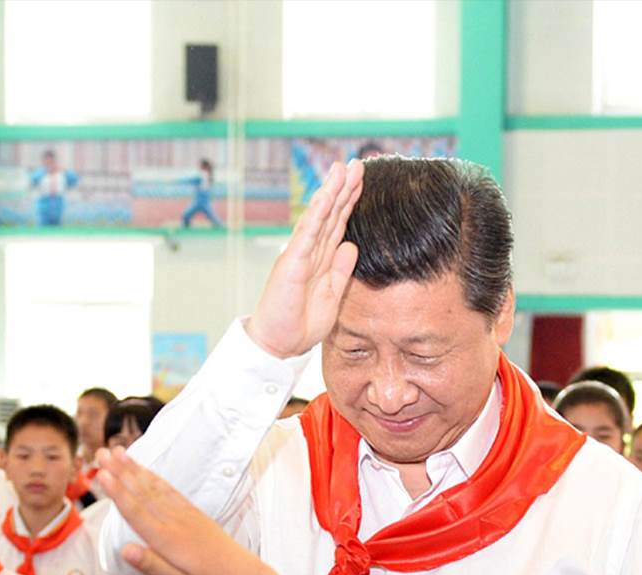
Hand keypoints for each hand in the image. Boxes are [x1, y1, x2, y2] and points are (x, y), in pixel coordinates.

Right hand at [96, 449, 254, 574]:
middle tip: (101, 453)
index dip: (117, 492)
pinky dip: (155, 478)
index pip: (136, 512)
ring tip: (118, 452)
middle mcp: (174, 521)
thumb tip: (124, 550)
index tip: (102, 474)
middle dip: (119, 472)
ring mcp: (185, 514)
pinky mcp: (193, 513)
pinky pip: (170, 490)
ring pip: (154, 487)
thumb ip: (151, 566)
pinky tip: (145, 470)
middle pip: (141, 493)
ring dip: (134, 469)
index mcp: (166, 540)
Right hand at [246, 159, 363, 358]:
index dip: (349, 202)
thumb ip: (341, 271)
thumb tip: (352, 245)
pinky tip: (326, 197)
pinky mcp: (291, 264)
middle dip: (343, 188)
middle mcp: (309, 251)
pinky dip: (316, 215)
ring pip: (318, 217)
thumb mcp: (331, 295)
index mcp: (319, 258)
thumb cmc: (301, 323)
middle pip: (330, 214)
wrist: (279, 344)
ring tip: (342, 168)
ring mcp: (299, 254)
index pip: (338, 224)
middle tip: (357, 163)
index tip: (362, 180)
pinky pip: (306, 235)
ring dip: (330, 192)